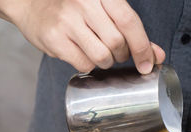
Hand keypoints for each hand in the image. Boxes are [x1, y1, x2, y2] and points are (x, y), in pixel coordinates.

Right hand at [4, 0, 164, 72]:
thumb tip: (158, 55)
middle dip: (122, 54)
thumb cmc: (77, 11)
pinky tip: (82, 53)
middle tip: (115, 51)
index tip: (148, 64)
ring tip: (98, 52)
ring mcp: (67, 21)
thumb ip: (134, 32)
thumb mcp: (107, 13)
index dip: (143, 46)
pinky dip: (89, 65)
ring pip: (102, 57)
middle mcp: (84, 3)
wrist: (33, 5)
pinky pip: (84, 65)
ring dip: (106, 62)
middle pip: (117, 43)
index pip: (129, 22)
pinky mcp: (54, 38)